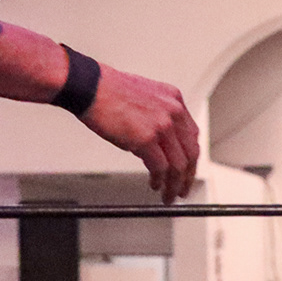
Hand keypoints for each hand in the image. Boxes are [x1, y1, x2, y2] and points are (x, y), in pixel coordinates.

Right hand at [79, 63, 198, 202]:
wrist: (89, 86)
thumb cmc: (107, 91)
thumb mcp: (143, 98)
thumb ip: (156, 117)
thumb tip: (154, 144)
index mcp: (174, 100)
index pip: (192, 135)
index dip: (190, 156)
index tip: (186, 167)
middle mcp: (173, 112)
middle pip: (190, 152)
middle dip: (188, 175)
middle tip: (183, 188)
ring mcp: (161, 126)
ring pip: (178, 164)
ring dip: (175, 184)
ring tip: (169, 194)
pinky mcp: (146, 139)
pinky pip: (160, 168)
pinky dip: (160, 181)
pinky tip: (155, 185)